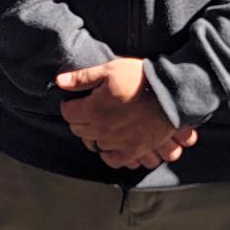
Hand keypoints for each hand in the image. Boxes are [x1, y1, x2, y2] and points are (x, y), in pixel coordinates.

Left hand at [55, 58, 198, 168]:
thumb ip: (82, 78)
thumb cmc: (139, 78)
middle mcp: (102, 130)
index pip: (68, 113)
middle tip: (88, 109)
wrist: (170, 92)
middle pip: (78, 130)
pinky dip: (109, 154)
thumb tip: (59, 82)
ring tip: (100, 123)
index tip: (76, 99)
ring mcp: (117, 142)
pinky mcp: (133, 150)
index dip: (70, 104)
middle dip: (79, 119)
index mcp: (93, 110)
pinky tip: (110, 143)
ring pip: (94, 144)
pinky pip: (113, 160)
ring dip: (93, 134)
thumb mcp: (109, 70)